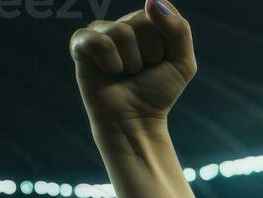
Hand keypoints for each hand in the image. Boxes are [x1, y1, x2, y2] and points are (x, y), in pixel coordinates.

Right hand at [70, 1, 195, 132]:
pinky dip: (111, 63)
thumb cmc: (157, 92)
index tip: (160, 64)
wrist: (136, 120)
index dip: (165, 46)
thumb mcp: (182, 63)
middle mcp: (121, 24)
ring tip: (125, 74)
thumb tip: (151, 0)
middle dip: (150, 54)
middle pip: (142, 22)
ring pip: (122, 32)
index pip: (159, 14)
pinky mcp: (80, 44)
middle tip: (142, 72)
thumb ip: (179, 30)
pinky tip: (108, 72)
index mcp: (145, 24)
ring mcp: (99, 32)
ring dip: (131, 62)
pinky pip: (99, 41)